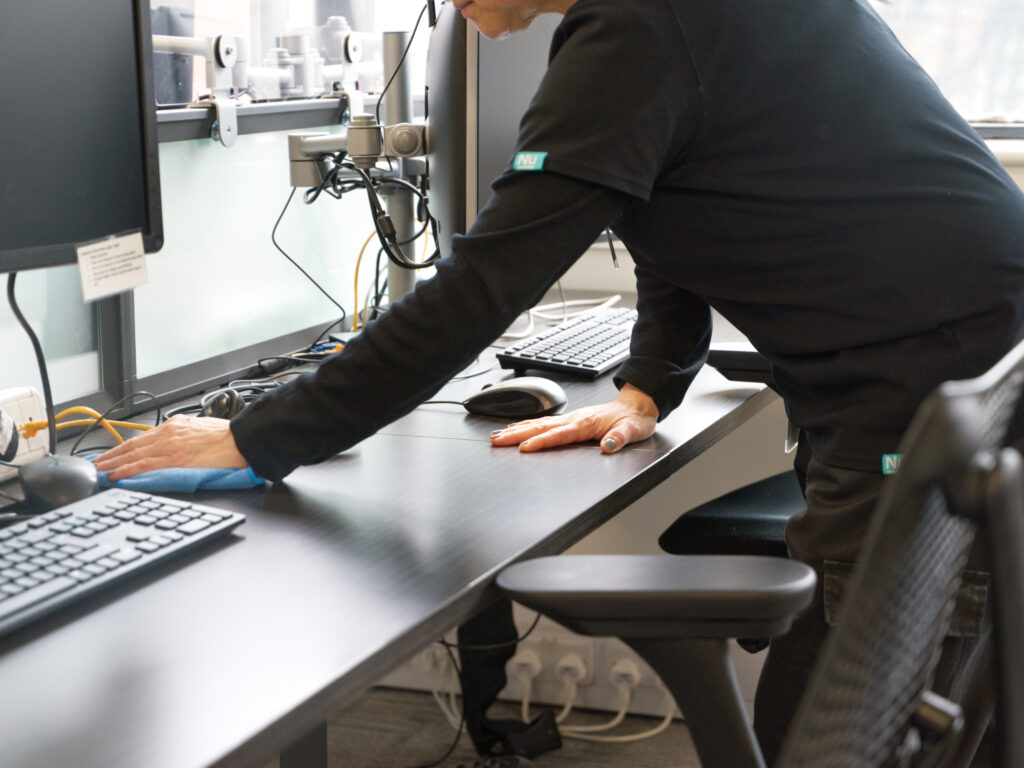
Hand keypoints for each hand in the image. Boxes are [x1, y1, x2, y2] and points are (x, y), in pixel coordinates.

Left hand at [93, 415, 247, 480]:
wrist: (241, 439)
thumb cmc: (228, 436)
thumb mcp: (202, 429)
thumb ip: (186, 434)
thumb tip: (181, 442)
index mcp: (176, 426)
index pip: (143, 437)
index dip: (124, 446)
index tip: (112, 452)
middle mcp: (168, 433)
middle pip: (132, 445)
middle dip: (111, 454)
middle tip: (95, 463)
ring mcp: (169, 446)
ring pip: (132, 454)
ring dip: (112, 462)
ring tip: (99, 470)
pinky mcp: (173, 459)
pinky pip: (143, 465)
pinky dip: (126, 470)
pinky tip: (114, 475)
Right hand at [490, 383, 658, 452]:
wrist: (637, 406)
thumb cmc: (633, 420)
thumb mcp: (632, 431)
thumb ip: (619, 439)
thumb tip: (608, 446)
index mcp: (585, 423)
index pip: (557, 434)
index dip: (540, 441)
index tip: (523, 448)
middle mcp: (573, 419)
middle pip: (539, 427)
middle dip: (516, 434)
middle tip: (496, 441)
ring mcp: (570, 418)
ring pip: (537, 424)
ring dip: (516, 430)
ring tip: (498, 436)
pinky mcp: (569, 420)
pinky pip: (542, 423)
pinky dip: (526, 426)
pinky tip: (516, 429)